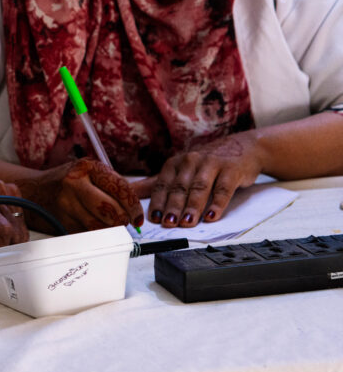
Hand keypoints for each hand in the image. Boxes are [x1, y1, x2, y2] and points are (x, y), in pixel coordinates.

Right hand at [14, 159, 143, 233]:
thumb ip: (115, 184)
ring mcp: (66, 204)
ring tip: (109, 224)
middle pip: (111, 211)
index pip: (120, 189)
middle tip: (124, 221)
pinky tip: (92, 226)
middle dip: (123, 220)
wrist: (33, 190)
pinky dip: (95, 234)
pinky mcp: (61, 222)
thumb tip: (145, 196)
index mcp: (87, 168)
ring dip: (110, 230)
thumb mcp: (89, 173)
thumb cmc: (66, 181)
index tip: (138, 216)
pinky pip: (87, 234)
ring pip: (100, 227)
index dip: (134, 207)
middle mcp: (74, 183)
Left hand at [134, 131, 263, 227]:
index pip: (162, 184)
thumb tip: (128, 193)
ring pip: (199, 188)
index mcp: (175, 164)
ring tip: (187, 223)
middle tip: (168, 223)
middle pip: (179, 188)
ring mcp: (211, 164)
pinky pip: (223, 188)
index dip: (157, 202)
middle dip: (173, 207)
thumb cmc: (205, 164)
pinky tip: (212, 216)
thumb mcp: (179, 171)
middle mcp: (191, 161)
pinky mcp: (231, 170)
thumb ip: (155, 184)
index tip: (152, 218)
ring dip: (192, 207)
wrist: (242, 148)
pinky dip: (217, 204)